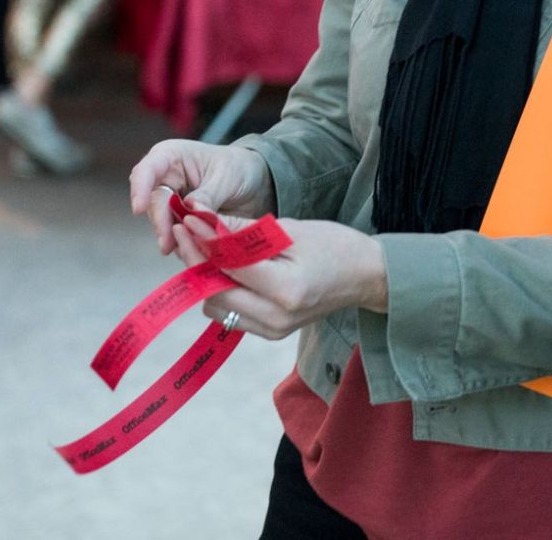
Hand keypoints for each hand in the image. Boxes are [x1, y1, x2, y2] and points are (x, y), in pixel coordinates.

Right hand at [128, 140, 273, 253]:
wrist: (253, 182)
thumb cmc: (237, 168)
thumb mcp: (226, 177)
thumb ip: (207, 195)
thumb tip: (190, 213)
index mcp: (172, 156)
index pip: (147, 170)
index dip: (140, 188)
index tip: (139, 209)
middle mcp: (165, 178)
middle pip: (153, 201)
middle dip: (160, 223)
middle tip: (167, 245)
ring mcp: (171, 201)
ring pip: (162, 222)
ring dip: (172, 236)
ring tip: (188, 250)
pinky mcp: (179, 221)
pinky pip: (175, 234)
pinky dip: (184, 243)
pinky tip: (195, 251)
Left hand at [169, 210, 386, 340]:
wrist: (364, 277)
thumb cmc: (333, 246)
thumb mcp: (289, 229)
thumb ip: (243, 230)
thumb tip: (203, 220)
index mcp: (286, 289)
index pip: (229, 266)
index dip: (203, 242)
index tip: (188, 219)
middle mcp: (276, 318)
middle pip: (215, 293)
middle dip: (196, 261)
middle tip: (186, 232)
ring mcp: (272, 330)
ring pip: (217, 307)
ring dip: (205, 277)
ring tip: (203, 246)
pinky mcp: (269, 332)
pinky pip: (230, 313)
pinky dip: (220, 290)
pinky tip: (221, 266)